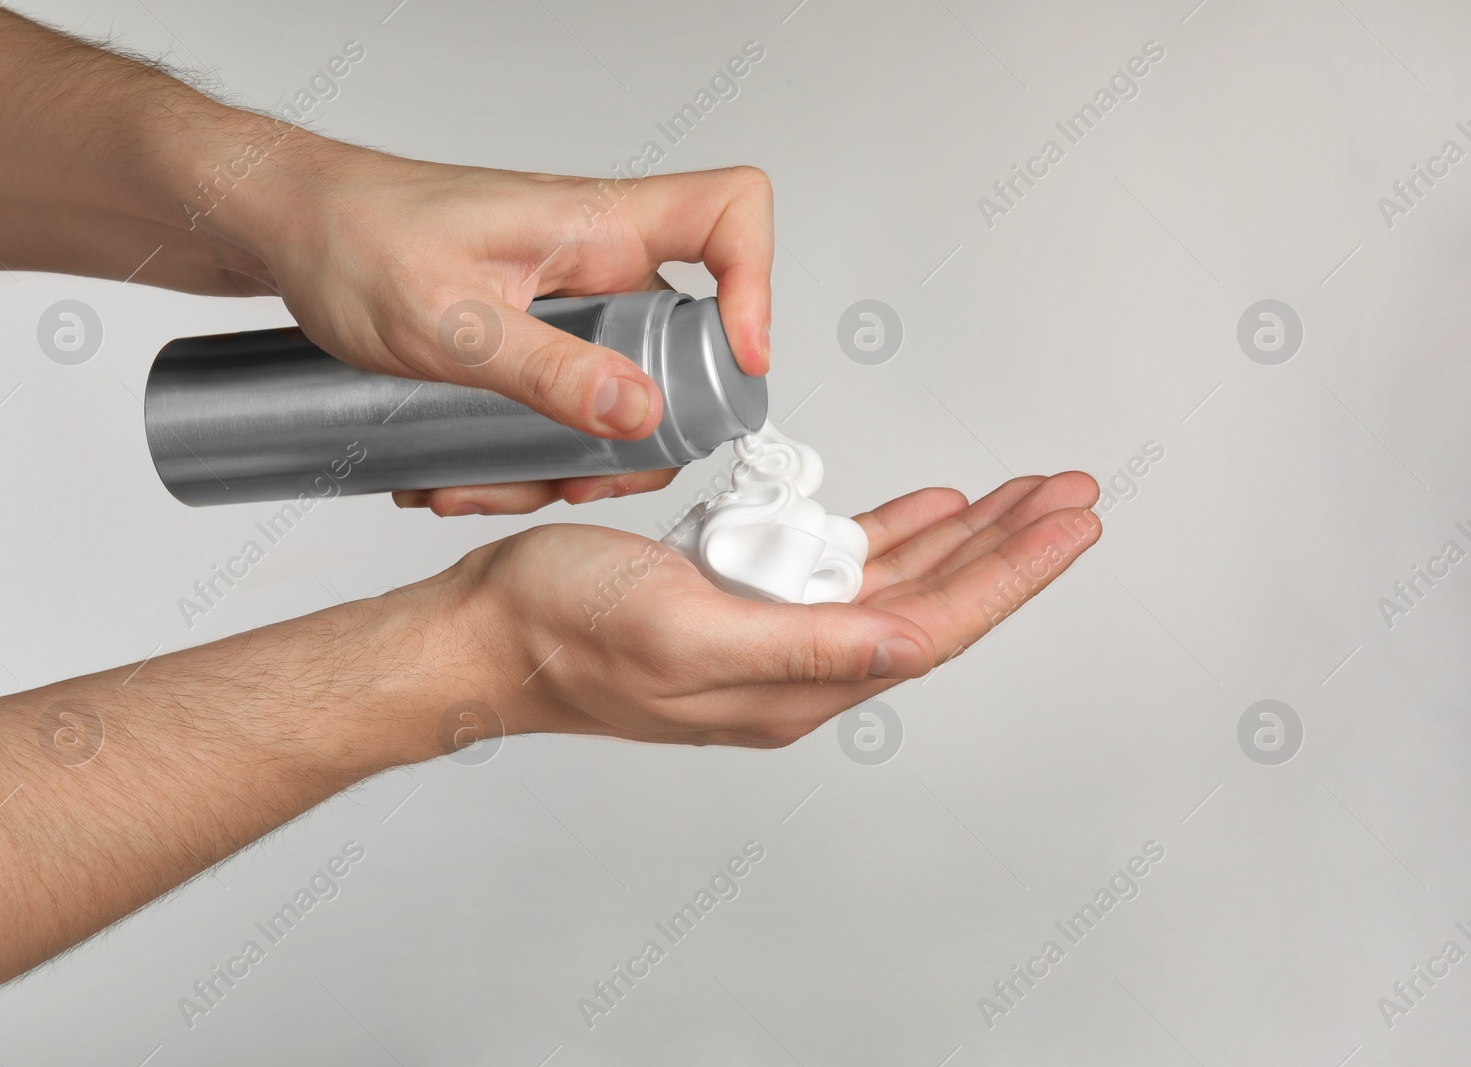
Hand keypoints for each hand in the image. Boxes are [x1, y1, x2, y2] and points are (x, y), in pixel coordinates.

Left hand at [205, 132, 774, 516]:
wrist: (285, 230)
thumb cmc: (352, 238)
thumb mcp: (446, 322)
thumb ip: (547, 372)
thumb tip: (643, 417)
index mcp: (596, 226)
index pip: (730, 214)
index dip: (758, 285)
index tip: (734, 366)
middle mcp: (596, 261)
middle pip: (685, 345)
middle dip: (637, 435)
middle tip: (578, 480)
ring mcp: (567, 302)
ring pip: (616, 393)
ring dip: (562, 461)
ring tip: (480, 486)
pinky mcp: (534, 335)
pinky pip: (563, 402)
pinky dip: (525, 451)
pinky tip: (462, 471)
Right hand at [429, 472, 1099, 746]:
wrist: (489, 632)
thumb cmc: (562, 630)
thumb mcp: (681, 632)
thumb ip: (801, 649)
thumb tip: (904, 648)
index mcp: (792, 685)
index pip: (933, 628)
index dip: (1009, 577)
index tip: (1067, 529)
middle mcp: (796, 667)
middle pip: (932, 601)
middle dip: (1009, 549)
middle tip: (1070, 497)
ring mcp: (772, 633)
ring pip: (896, 581)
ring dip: (964, 536)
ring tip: (1023, 496)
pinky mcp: (742, 602)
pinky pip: (839, 566)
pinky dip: (892, 532)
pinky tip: (927, 510)